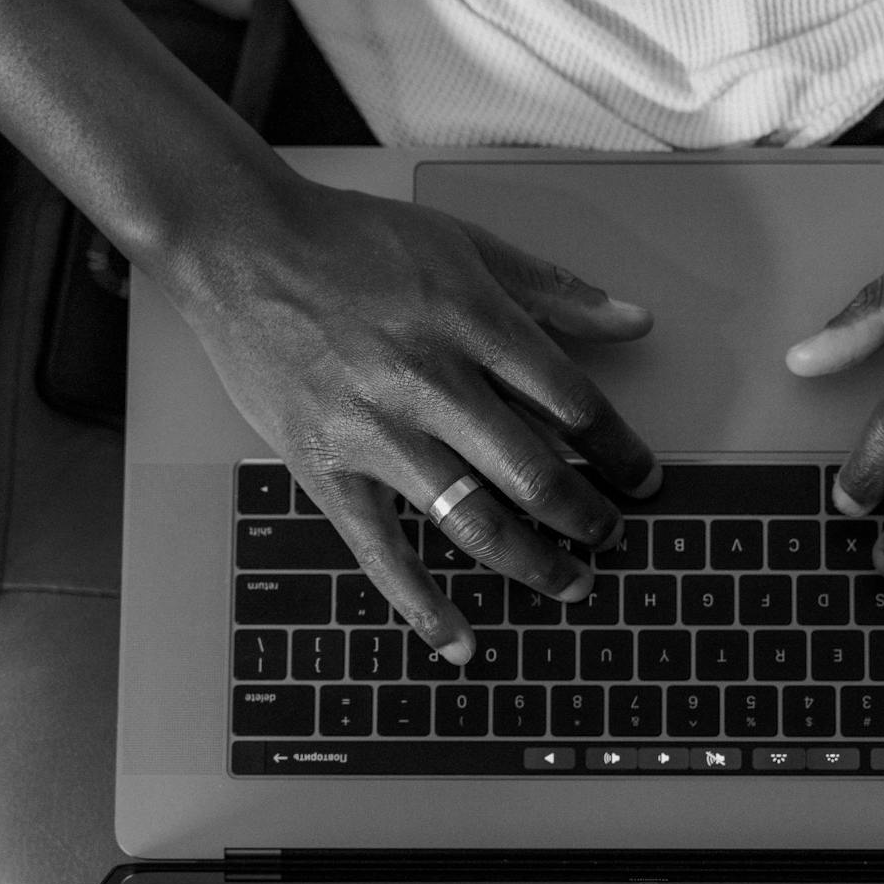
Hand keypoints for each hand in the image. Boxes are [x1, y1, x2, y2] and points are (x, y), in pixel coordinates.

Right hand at [172, 175, 660, 663]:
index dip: (620, 451)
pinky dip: (425, 606)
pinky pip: (383, 553)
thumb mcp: (465, 245)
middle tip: (610, 536)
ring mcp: (377, 433)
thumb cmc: (352, 240)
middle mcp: (432, 383)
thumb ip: (555, 290)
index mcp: (474, 324)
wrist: (240, 245)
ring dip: (533, 563)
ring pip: (474, 520)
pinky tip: (461, 642)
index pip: (573, 404)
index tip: (643, 480)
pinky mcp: (326, 469)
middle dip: (587, 517)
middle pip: (534, 473)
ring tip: (571, 583)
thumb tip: (637, 321)